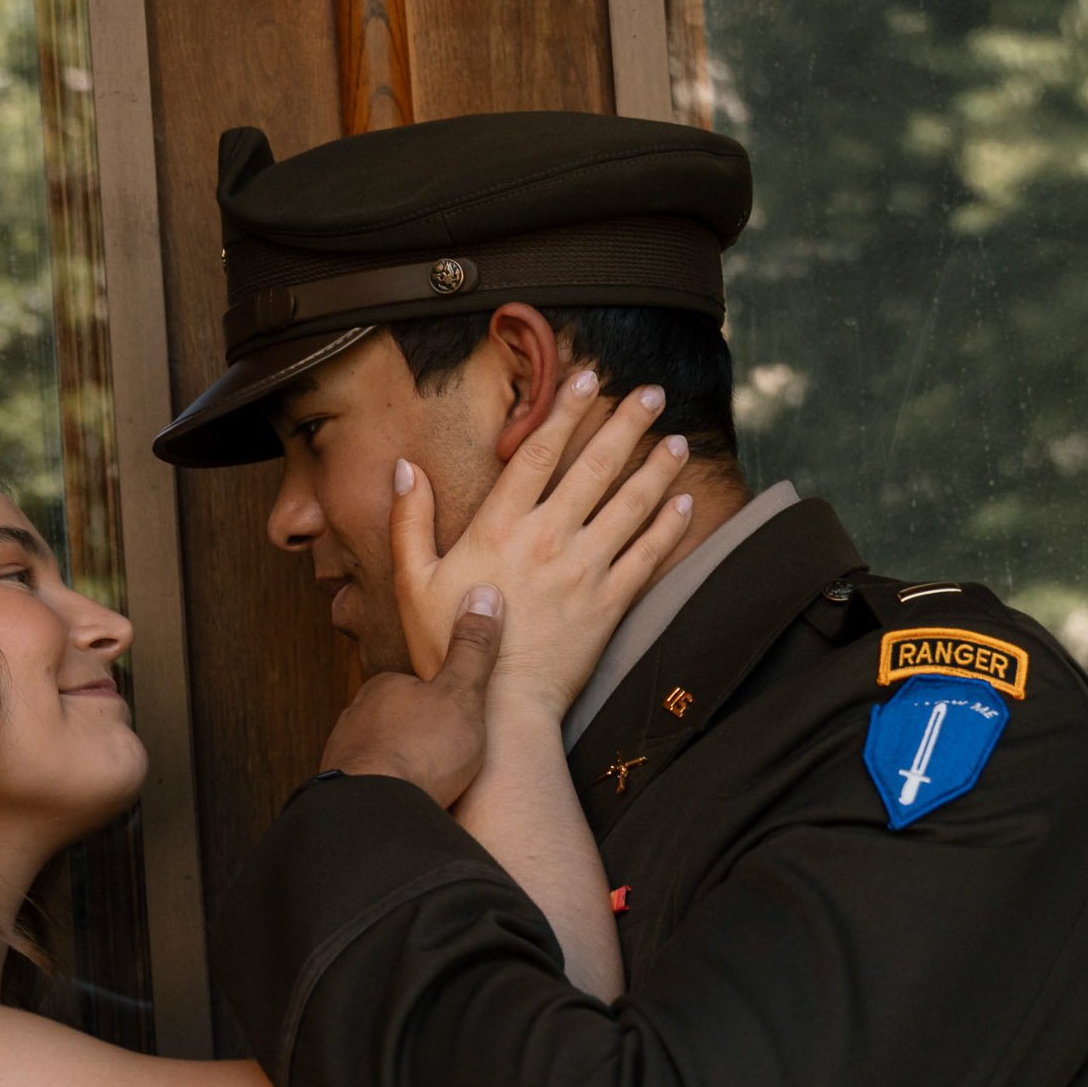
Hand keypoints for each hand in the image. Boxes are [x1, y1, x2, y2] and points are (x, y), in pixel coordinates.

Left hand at [314, 586, 503, 809]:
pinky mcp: (340, 795)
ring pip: (380, 757)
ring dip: (401, 769)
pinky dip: (387, 795)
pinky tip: (406, 806)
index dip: (440, 703)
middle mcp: (355, 717)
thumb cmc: (421, 752)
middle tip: (449, 758)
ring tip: (431, 786)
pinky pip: (370, 789)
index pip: (413, 685)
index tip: (459, 721)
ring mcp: (344, 757)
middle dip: (418, 737)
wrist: (377, 814)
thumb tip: (484, 595)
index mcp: (384, 687)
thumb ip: (472, 650)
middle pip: (394, 722)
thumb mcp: (462, 695)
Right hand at [392, 371, 695, 712]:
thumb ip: (410, 522)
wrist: (500, 708)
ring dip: (657, 467)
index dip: (565, 410)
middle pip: (595, 466)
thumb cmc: (448, 649)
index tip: (589, 378)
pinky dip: (668, 527)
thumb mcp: (414, 584)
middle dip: (627, 423)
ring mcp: (584, 571)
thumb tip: (404, 468)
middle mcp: (548, 539)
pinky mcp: (609, 605)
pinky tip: (683, 504)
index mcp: (500, 527)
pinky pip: (647, 556)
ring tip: (677, 441)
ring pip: (631, 504)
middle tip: (652, 393)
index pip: (537, 453)